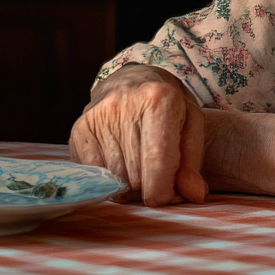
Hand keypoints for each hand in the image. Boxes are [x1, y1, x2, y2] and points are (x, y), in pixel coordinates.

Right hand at [68, 64, 208, 205]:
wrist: (132, 79)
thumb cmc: (167, 105)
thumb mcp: (191, 124)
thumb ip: (193, 161)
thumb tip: (195, 195)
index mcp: (160, 100)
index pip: (157, 164)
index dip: (165, 193)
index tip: (171, 193)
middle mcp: (124, 105)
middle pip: (136, 177)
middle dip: (149, 187)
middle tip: (156, 175)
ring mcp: (98, 117)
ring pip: (114, 179)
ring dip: (129, 185)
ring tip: (139, 166)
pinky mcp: (79, 129)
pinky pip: (94, 174)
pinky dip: (109, 178)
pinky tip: (120, 162)